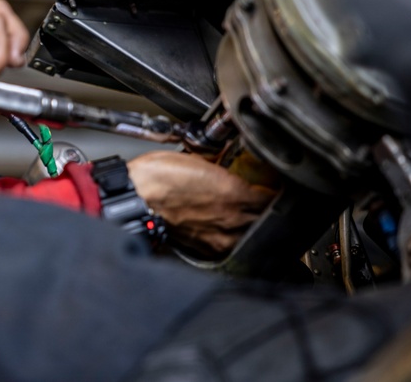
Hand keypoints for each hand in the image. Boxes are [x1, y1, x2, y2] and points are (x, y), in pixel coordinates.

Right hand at [127, 151, 275, 256]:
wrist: (135, 198)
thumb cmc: (158, 177)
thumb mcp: (198, 161)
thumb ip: (221, 169)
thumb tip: (231, 170)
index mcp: (236, 193)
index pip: (274, 196)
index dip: (276, 189)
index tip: (274, 185)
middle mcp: (233, 219)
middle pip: (268, 218)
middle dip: (268, 209)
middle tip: (263, 199)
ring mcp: (221, 237)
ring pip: (252, 234)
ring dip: (252, 225)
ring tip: (245, 214)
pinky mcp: (206, 249)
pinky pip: (230, 244)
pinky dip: (232, 236)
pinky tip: (226, 226)